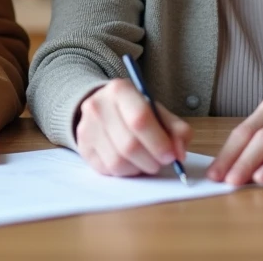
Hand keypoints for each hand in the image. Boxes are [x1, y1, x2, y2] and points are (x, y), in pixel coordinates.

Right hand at [74, 79, 192, 176]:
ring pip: (118, 162)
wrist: (102, 108)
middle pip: (129, 145)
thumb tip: (179, 154)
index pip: (140, 119)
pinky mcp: (83, 148)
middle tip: (161, 162)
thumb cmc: (135, 111)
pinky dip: (126, 172)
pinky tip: (131, 162)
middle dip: (151, 160)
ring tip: (146, 161)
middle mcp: (98, 106)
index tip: (171, 155)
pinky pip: (109, 170)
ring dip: (139, 168)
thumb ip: (176, 130)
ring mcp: (87, 128)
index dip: (158, 142)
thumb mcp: (158, 112)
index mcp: (120, 90)